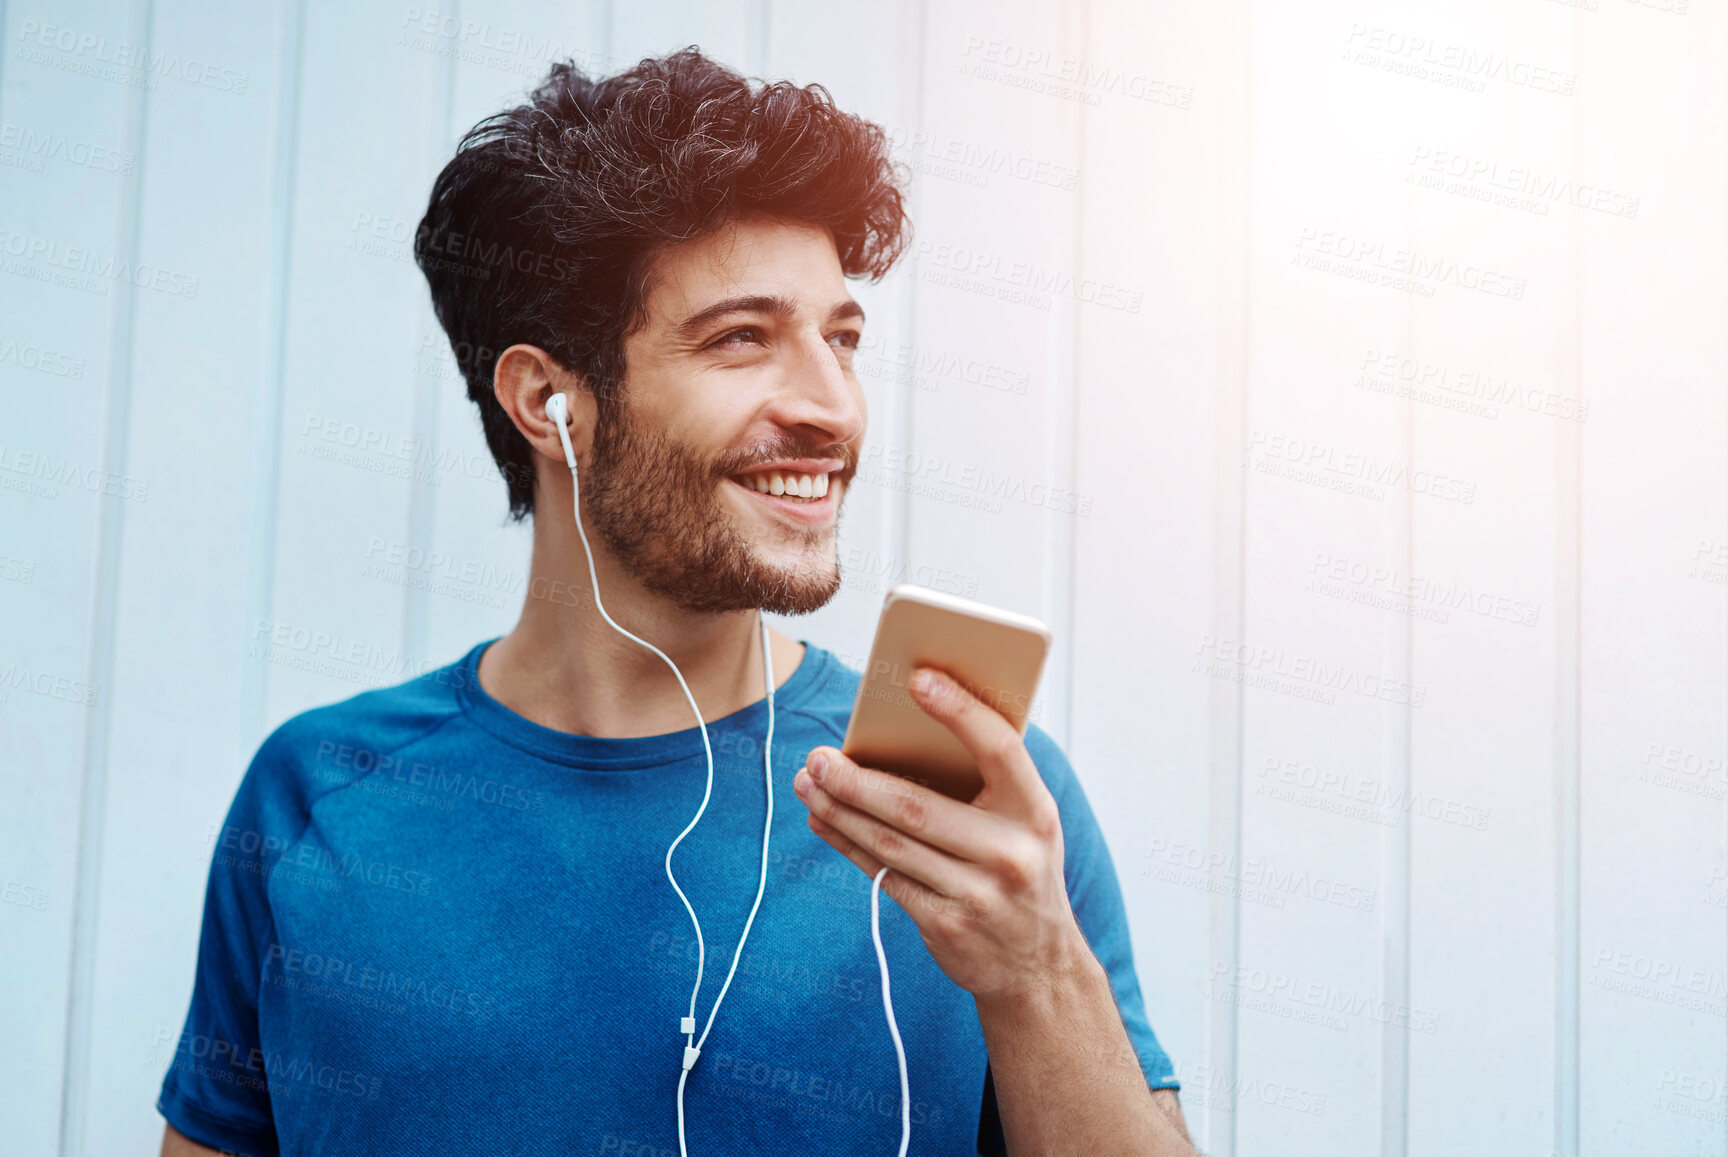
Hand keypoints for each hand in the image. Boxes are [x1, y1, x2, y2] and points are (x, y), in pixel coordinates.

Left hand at [792, 666, 1088, 1001]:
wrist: (1037, 965)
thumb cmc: (1020, 870)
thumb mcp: (1025, 825)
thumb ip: (985, 783)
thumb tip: (902, 731)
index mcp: (1036, 812)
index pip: (998, 748)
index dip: (960, 711)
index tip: (918, 678)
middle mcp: (1011, 853)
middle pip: (918, 807)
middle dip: (858, 780)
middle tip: (818, 757)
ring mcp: (978, 894)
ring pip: (892, 843)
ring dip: (840, 811)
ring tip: (807, 784)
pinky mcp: (947, 926)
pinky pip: (886, 876)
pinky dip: (849, 845)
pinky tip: (824, 822)